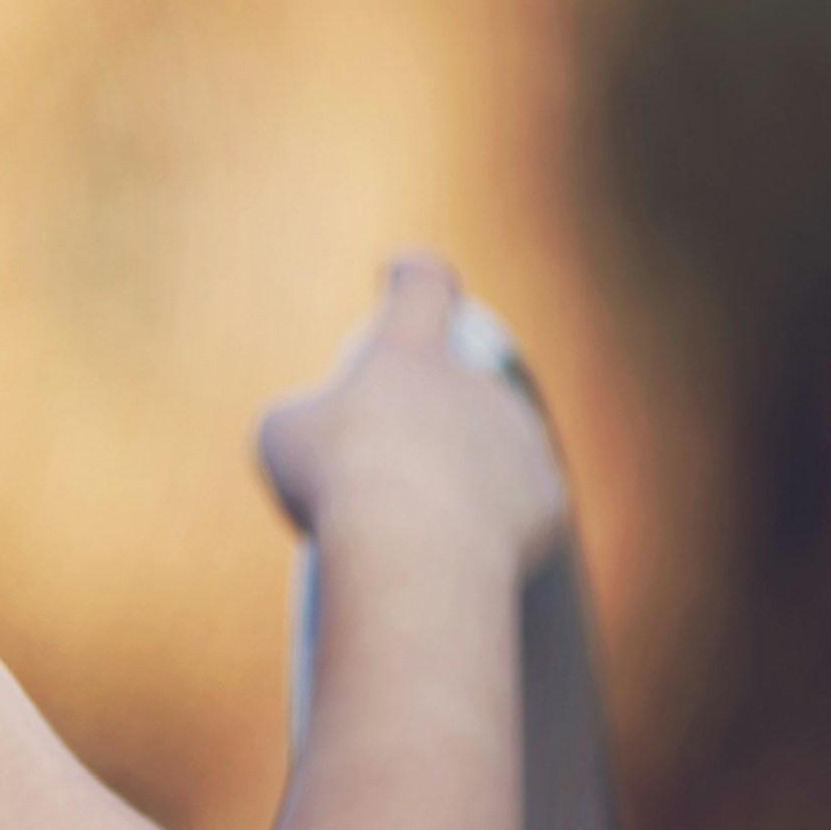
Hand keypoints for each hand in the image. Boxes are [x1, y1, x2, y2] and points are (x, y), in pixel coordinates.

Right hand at [257, 253, 565, 577]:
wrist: (415, 555)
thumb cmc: (337, 484)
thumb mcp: (283, 438)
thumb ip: (307, 420)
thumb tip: (325, 437)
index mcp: (412, 354)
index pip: (423, 288)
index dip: (411, 278)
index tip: (401, 274)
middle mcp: (477, 383)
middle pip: (453, 385)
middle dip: (422, 421)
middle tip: (378, 474)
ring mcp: (519, 439)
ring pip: (485, 448)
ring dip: (454, 474)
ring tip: (410, 527)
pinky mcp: (547, 497)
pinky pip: (511, 504)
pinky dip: (482, 524)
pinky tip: (449, 553)